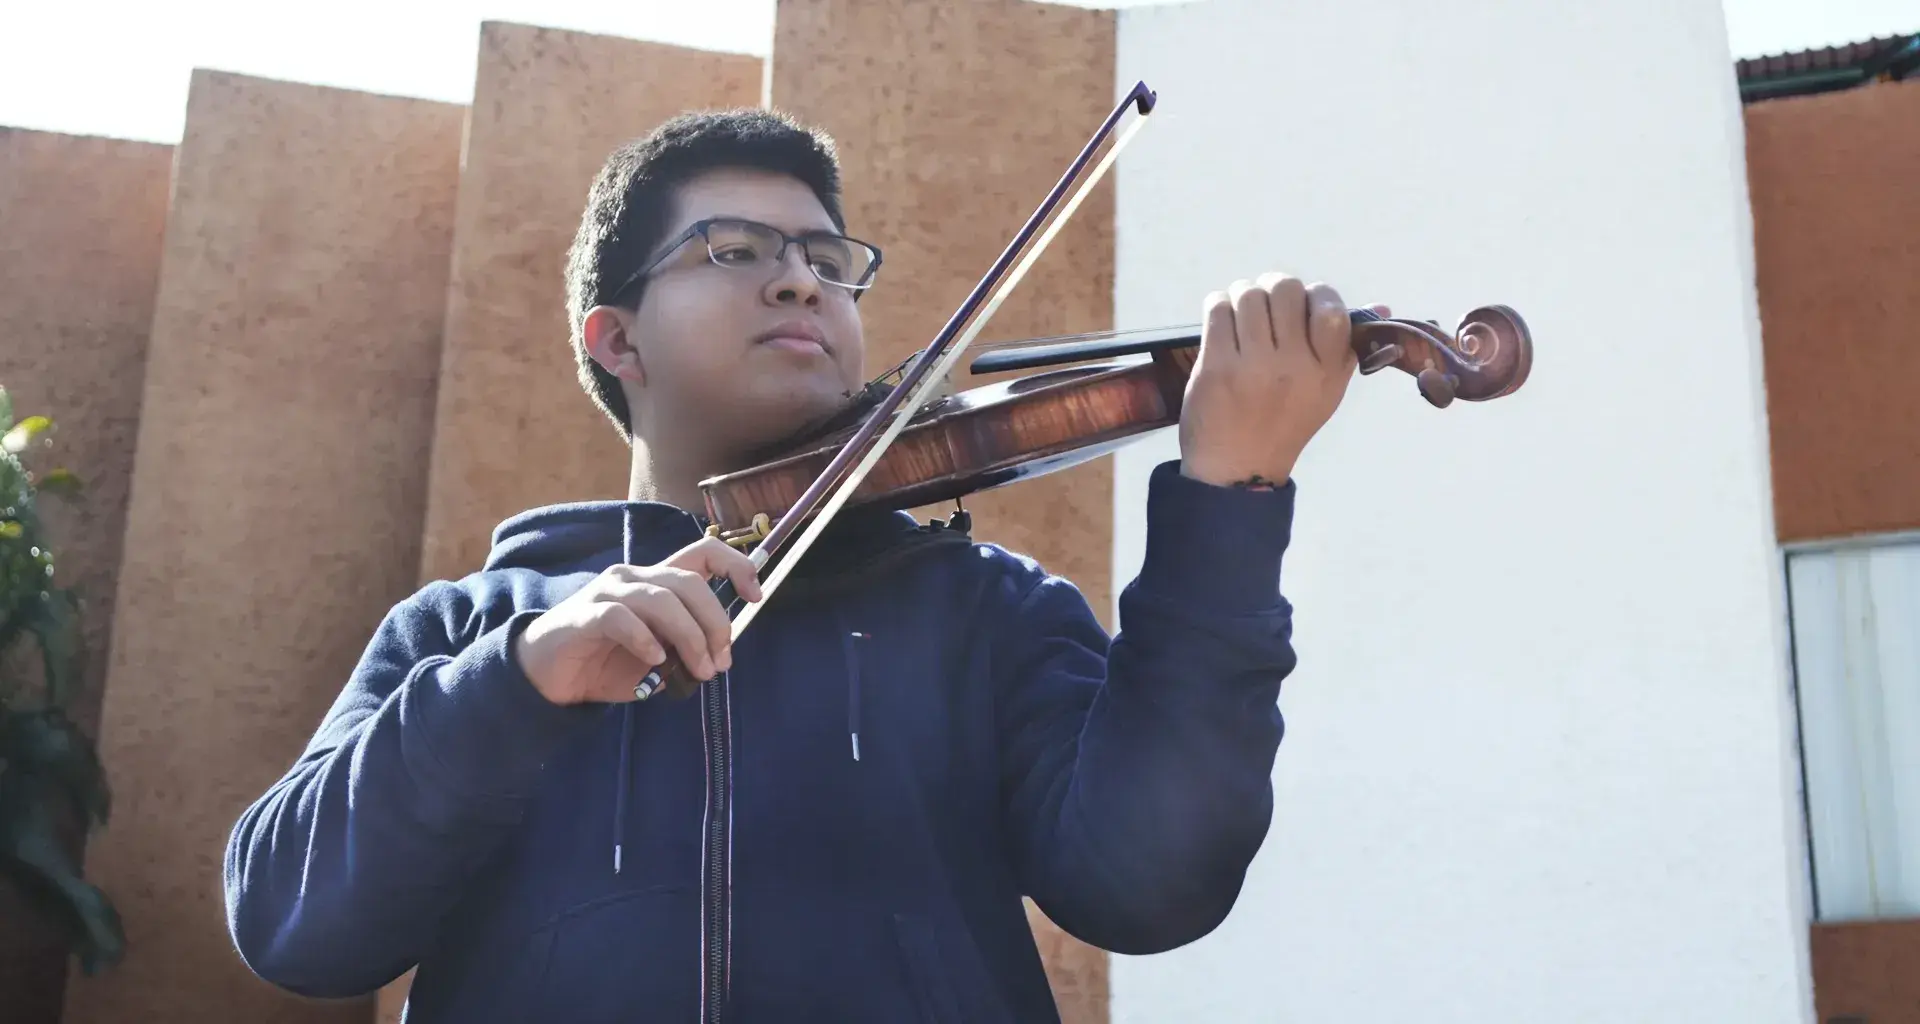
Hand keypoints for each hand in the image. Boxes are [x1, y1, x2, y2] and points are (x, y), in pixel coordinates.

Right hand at [513, 536, 763, 704]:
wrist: (549, 676)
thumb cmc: (607, 662)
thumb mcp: (658, 657)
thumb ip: (685, 649)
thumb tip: (716, 657)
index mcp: (657, 581)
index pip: (704, 552)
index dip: (736, 565)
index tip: (756, 595)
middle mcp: (635, 577)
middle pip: (689, 581)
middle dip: (715, 623)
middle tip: (720, 663)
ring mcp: (608, 592)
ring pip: (661, 598)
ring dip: (689, 637)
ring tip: (697, 671)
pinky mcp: (585, 614)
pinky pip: (621, 618)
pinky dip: (644, 639)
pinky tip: (654, 661)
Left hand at [1177, 272, 1386, 487]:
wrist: (1240, 467)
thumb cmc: (1286, 422)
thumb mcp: (1328, 390)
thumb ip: (1348, 347)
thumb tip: (1380, 306)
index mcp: (1326, 370)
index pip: (1331, 308)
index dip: (1316, 294)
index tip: (1303, 304)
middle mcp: (1294, 366)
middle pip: (1285, 289)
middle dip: (1273, 287)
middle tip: (1265, 303)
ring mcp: (1253, 366)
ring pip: (1248, 294)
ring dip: (1243, 293)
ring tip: (1241, 311)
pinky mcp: (1216, 366)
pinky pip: (1218, 308)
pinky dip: (1218, 304)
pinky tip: (1223, 320)